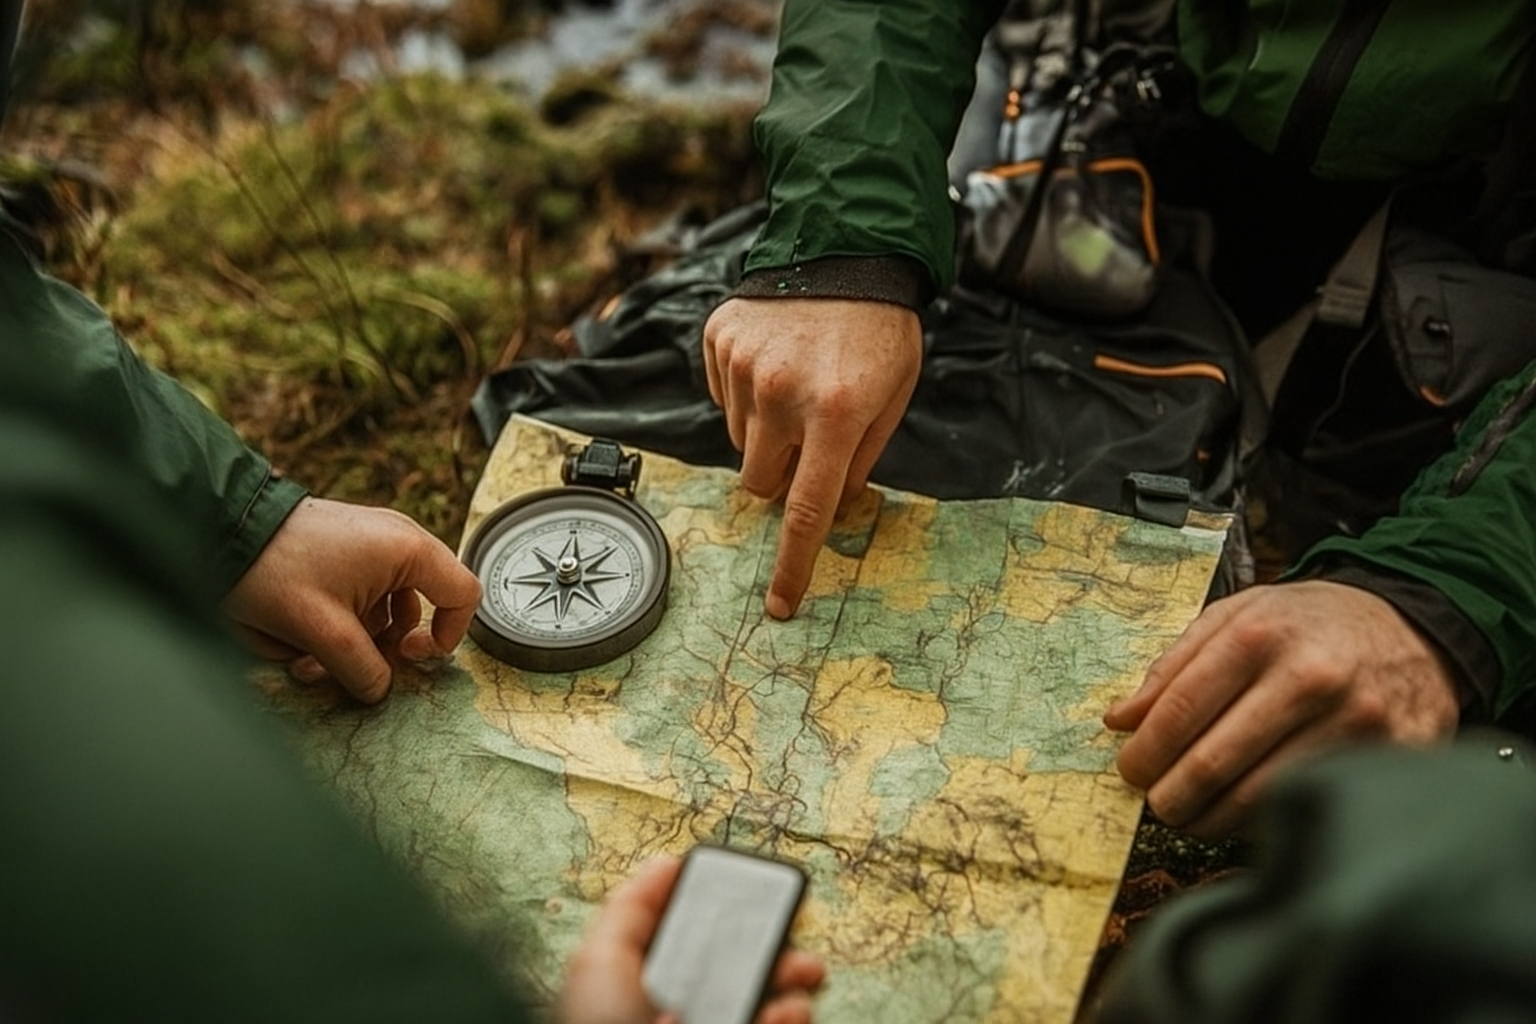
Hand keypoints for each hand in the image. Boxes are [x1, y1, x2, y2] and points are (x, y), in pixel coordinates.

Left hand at [223, 496, 481, 702]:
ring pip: (383, 609)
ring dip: (355, 642)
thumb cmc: (276, 569)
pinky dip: (338, 623)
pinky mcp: (342, 552)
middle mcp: (396, 542)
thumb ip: (362, 669)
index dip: (449, 636)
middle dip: (385, 646)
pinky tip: (298, 643)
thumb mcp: (324, 632)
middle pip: (418, 609)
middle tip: (356, 666)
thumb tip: (379, 691)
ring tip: (310, 660)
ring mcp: (368, 545)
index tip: (412, 659)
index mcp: (408, 550)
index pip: (463, 595)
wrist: (220, 529)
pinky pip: (357, 597)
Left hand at [557, 856, 824, 1023]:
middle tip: (793, 923)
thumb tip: (668, 863)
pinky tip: (789, 1011)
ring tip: (805, 971)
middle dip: (774, 937)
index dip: (726, 906)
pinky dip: (790, 1016)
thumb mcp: (599, 962)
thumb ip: (631, 910)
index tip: (752, 888)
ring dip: (793, 976)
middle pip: (742, 960)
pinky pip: (779, 1023)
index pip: (697, 931)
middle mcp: (690, 1001)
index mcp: (656, 974)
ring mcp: (719, 1019)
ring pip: (771, 996)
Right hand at [703, 297, 921, 618]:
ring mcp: (746, 366)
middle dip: (779, 475)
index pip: (807, 509)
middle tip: (808, 440)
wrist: (847, 247)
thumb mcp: (893, 396)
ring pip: (740, 440)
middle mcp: (784, 394)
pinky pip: (723, 397)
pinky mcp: (721, 340)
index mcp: (838, 414)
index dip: (792, 563)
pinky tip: (775, 360)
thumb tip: (832, 502)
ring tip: (797, 384)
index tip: (780, 604)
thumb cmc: (881, 329)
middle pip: (759, 482)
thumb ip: (861, 456)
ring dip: (765, 430)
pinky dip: (746, 392)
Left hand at [1104, 581, 1460, 836]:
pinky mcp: (1388, 758)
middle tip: (1156, 802)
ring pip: (1257, 796)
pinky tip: (1245, 811)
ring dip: (1208, 817)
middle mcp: (1307, 679)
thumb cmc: (1308, 625)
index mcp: (1258, 637)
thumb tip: (1120, 720)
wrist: (1414, 628)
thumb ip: (1173, 665)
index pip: (1180, 711)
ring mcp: (1353, 723)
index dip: (1144, 752)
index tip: (1129, 770)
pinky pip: (1308, 804)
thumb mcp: (1236, 616)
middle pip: (1212, 763)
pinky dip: (1265, 819)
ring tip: (1191, 813)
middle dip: (1169, 795)